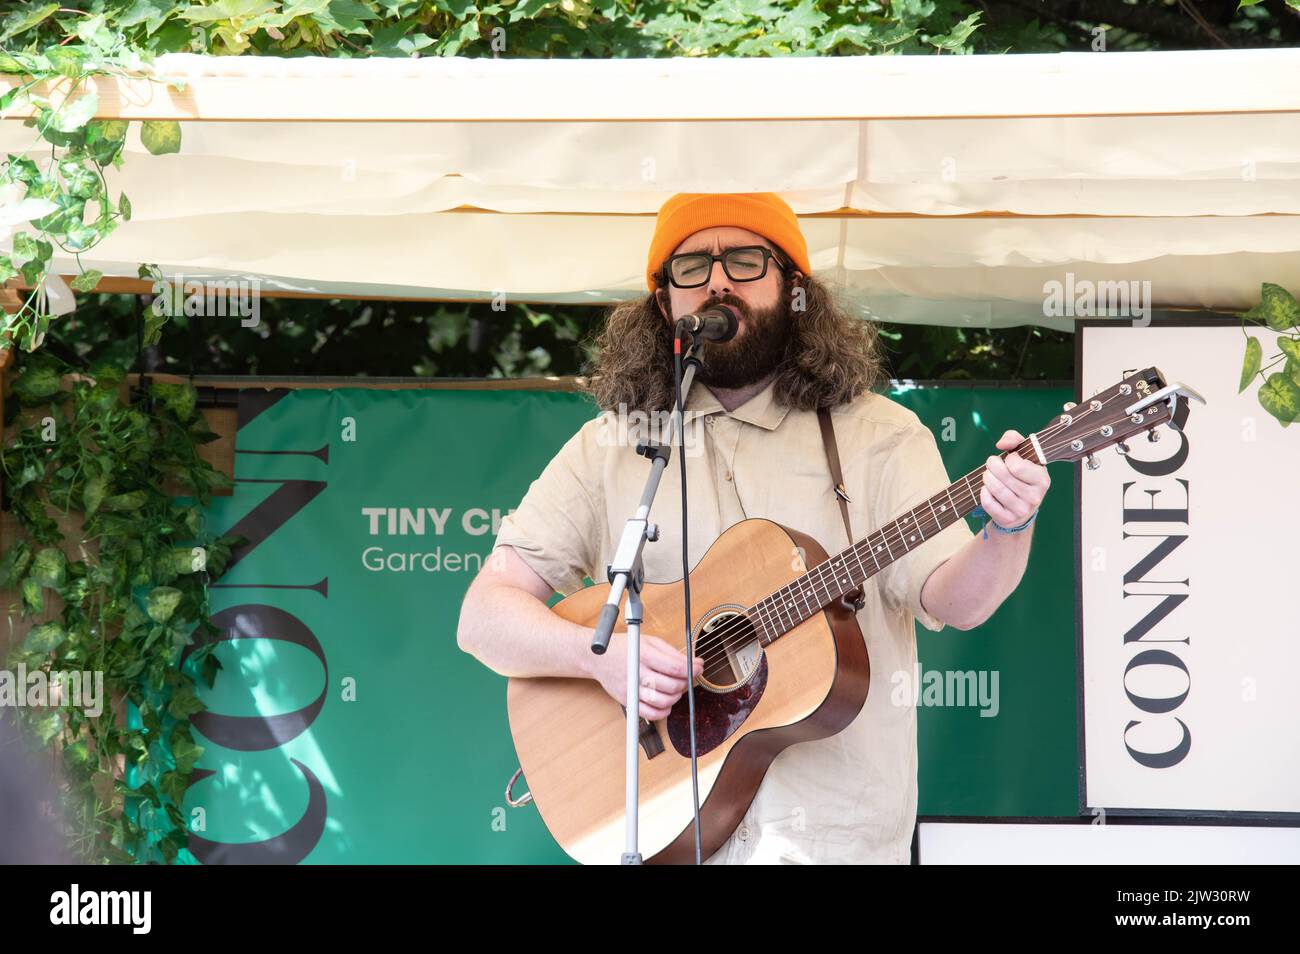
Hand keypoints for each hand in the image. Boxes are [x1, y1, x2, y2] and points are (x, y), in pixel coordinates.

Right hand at [589, 632, 703, 721]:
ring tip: (675, 689)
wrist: (598, 657)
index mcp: (644, 655)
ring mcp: (632, 689)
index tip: (698, 668)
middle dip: (685, 683)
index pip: (676, 667)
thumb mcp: (650, 642)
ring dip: (676, 697)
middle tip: (686, 678)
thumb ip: (673, 653)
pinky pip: (651, 714)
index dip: (692, 669)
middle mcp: (638, 673)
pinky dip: (663, 711)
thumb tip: (695, 662)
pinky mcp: (628, 701)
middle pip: (672, 685)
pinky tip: (665, 703)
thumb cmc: (624, 648)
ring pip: (664, 701)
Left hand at [981, 430, 1049, 529]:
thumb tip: (1001, 444)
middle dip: (992, 465)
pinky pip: (988, 502)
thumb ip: (1014, 439)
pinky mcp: (1007, 519)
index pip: (1017, 466)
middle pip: (1003, 475)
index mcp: (1042, 480)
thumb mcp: (1024, 455)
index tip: (1010, 459)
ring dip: (986, 477)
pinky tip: (987, 489)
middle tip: (991, 463)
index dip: (1009, 459)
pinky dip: (984, 492)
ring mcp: (1021, 510)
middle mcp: (1035, 497)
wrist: (1021, 509)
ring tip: (988, 474)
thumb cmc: (1021, 476)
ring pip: (995, 488)